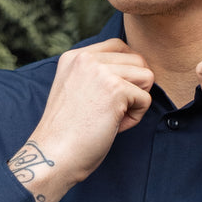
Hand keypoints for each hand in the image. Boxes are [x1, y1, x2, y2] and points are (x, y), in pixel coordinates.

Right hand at [9, 39, 153, 201]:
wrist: (54, 155)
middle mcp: (86, 58)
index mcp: (74, 56)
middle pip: (138, 61)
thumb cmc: (68, 131)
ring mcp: (101, 71)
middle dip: (133, 88)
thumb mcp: (76, 88)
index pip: (119, 47)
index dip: (126, 72)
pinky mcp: (115, 89)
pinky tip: (113, 126)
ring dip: (136, 101)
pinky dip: (135, 117)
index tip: (110, 96)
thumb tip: (140, 68)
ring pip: (147, 77)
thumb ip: (98, 73)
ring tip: (112, 117)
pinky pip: (146, 99)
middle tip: (110, 111)